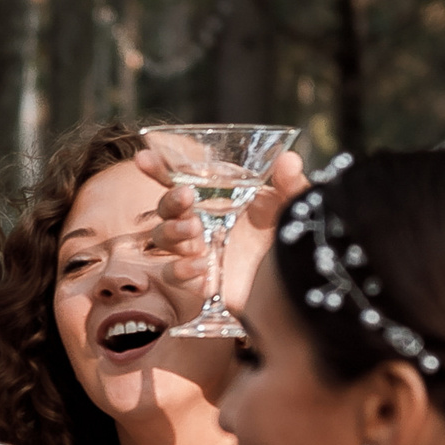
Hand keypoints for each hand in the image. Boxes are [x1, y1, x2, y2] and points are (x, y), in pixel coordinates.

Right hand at [142, 147, 308, 313]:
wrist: (301, 286)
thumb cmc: (295, 240)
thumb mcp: (296, 207)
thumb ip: (291, 183)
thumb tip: (288, 158)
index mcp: (221, 200)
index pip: (182, 180)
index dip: (159, 169)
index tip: (142, 159)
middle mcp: (205, 224)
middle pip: (166, 210)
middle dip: (170, 203)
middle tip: (187, 199)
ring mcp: (201, 253)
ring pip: (163, 240)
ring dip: (172, 233)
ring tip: (196, 234)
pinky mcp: (204, 282)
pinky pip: (175, 276)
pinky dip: (182, 270)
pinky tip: (202, 266)